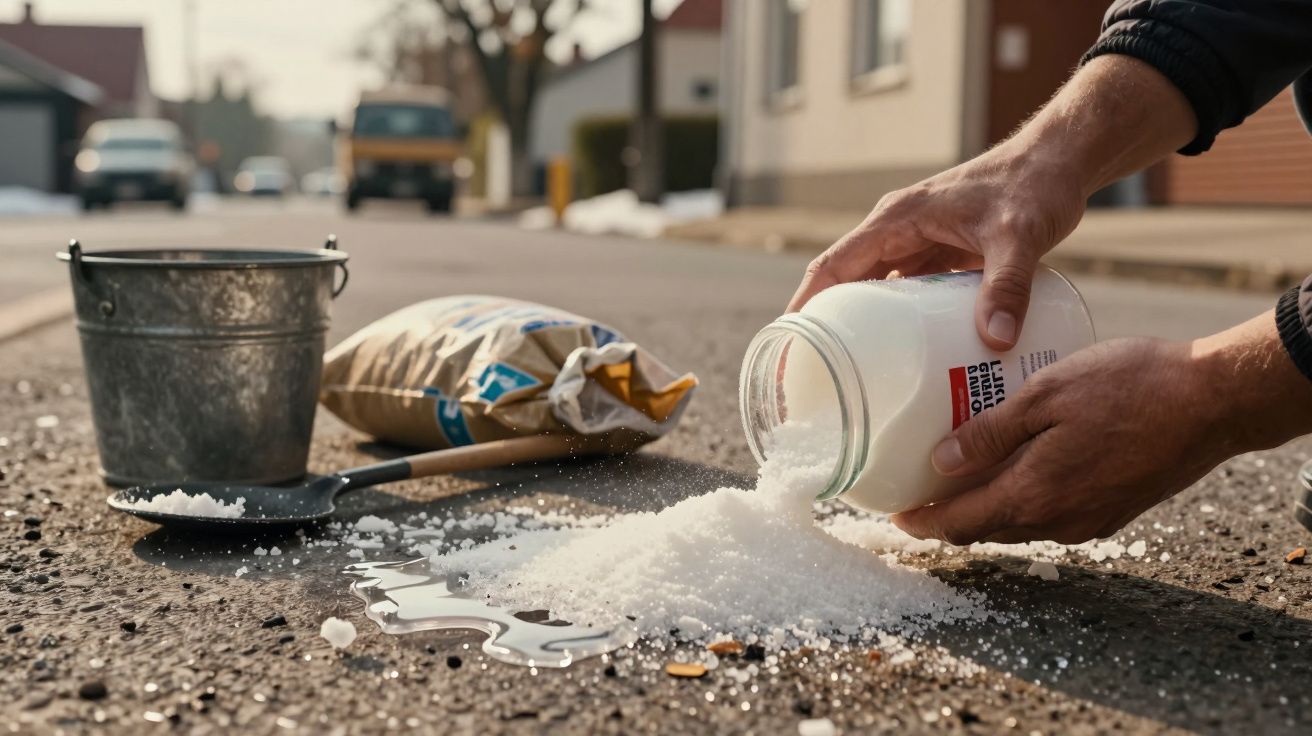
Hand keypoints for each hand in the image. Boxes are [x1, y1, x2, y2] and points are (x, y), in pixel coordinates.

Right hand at [787, 149, 1084, 349]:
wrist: (1060, 162)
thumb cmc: (1034, 185)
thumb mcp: (1019, 236)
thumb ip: (1007, 286)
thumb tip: (996, 341)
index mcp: (895, 220)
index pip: (833, 267)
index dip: (807, 307)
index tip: (792, 348)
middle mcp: (898, 232)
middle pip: (846, 284)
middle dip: (828, 327)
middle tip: (819, 378)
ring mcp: (918, 245)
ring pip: (876, 293)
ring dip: (864, 329)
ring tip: (855, 378)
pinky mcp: (941, 257)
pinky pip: (908, 296)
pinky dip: (901, 325)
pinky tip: (908, 359)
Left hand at [891, 324, 1311, 545]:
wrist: (1213, 401)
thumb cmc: (1130, 386)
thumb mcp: (1046, 396)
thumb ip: (991, 434)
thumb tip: (940, 463)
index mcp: (1034, 494)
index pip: (960, 524)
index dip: (922, 523)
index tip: (895, 514)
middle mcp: (1059, 520)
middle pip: (986, 530)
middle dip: (949, 519)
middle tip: (920, 494)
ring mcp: (1090, 521)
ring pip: (1020, 525)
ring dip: (986, 511)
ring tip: (962, 479)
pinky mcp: (1113, 511)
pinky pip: (1052, 516)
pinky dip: (1024, 502)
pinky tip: (1018, 471)